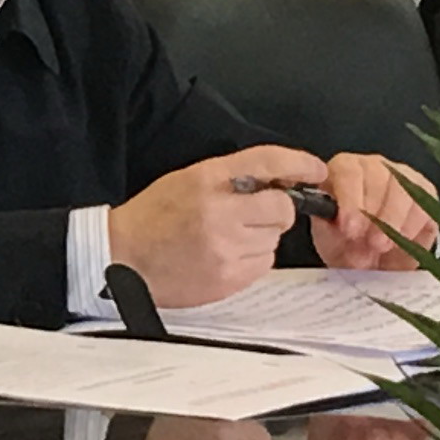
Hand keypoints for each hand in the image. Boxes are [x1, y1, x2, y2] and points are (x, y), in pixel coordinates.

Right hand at [109, 150, 306, 305]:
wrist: (123, 256)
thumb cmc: (154, 217)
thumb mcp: (189, 180)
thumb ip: (232, 177)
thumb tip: (280, 180)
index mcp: (207, 179)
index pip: (267, 162)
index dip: (299, 163)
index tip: (315, 170)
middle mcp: (219, 211)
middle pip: (281, 208)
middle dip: (276, 212)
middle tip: (253, 216)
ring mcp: (224, 247)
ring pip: (274, 239)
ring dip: (261, 238)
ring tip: (226, 239)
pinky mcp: (227, 277)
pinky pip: (263, 264)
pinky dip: (251, 260)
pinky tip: (224, 257)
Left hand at [313, 153, 439, 268]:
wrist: (368, 256)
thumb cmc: (343, 241)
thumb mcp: (328, 239)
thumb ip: (330, 233)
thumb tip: (341, 236)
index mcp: (343, 169)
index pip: (348, 172)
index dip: (350, 201)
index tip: (349, 228)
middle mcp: (373, 166)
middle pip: (379, 178)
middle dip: (376, 215)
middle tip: (372, 243)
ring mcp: (402, 176)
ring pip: (404, 188)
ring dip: (395, 221)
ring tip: (385, 246)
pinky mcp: (425, 193)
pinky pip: (424, 204)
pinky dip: (413, 226)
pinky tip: (402, 241)